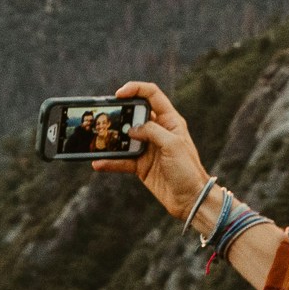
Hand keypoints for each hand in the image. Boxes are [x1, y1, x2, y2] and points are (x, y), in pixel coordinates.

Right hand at [93, 80, 211, 225]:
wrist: (191, 200)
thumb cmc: (188, 170)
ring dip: (111, 139)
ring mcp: (148, 148)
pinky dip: (110, 161)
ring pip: (125, 138)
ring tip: (97, 139)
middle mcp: (158, 131)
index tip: (118, 94)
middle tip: (104, 117)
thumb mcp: (173, 145)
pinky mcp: (141, 165)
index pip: (152, 95)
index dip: (135, 89)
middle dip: (118, 114)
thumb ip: (152, 131)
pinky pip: (122, 160)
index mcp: (170, 121)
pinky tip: (98, 163)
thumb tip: (132, 129)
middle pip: (134, 115)